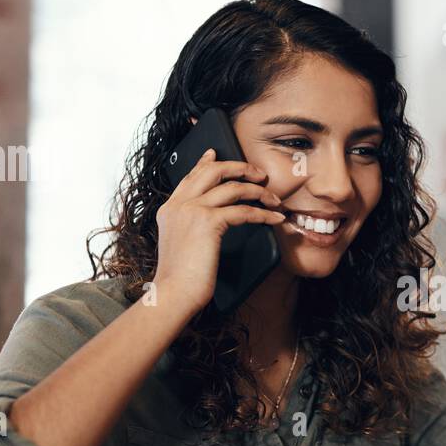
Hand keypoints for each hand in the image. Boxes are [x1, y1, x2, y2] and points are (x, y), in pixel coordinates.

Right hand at [152, 148, 284, 316]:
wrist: (173, 293)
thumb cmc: (181, 278)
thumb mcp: (180, 244)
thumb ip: (189, 226)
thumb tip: (212, 221)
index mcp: (170, 208)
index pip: (190, 176)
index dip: (205, 162)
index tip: (216, 153)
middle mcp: (179, 205)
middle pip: (212, 171)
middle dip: (240, 167)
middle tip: (259, 174)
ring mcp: (192, 210)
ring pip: (233, 187)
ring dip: (259, 191)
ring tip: (275, 199)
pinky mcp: (208, 222)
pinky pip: (244, 210)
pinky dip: (264, 214)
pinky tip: (275, 218)